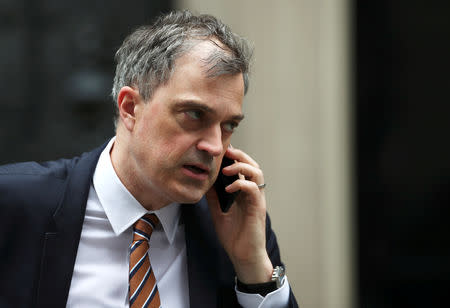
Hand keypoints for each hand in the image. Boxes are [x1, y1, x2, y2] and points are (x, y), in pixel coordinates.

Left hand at [206, 146, 272, 283]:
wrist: (244, 256)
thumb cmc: (234, 237)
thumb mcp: (218, 212)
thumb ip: (214, 198)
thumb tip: (204, 183)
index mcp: (244, 193)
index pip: (244, 168)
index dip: (235, 157)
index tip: (221, 151)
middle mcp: (253, 194)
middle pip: (253, 165)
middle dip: (240, 156)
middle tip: (225, 152)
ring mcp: (257, 200)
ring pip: (257, 173)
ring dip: (242, 167)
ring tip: (226, 169)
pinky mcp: (258, 209)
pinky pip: (254, 190)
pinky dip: (241, 184)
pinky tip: (228, 188)